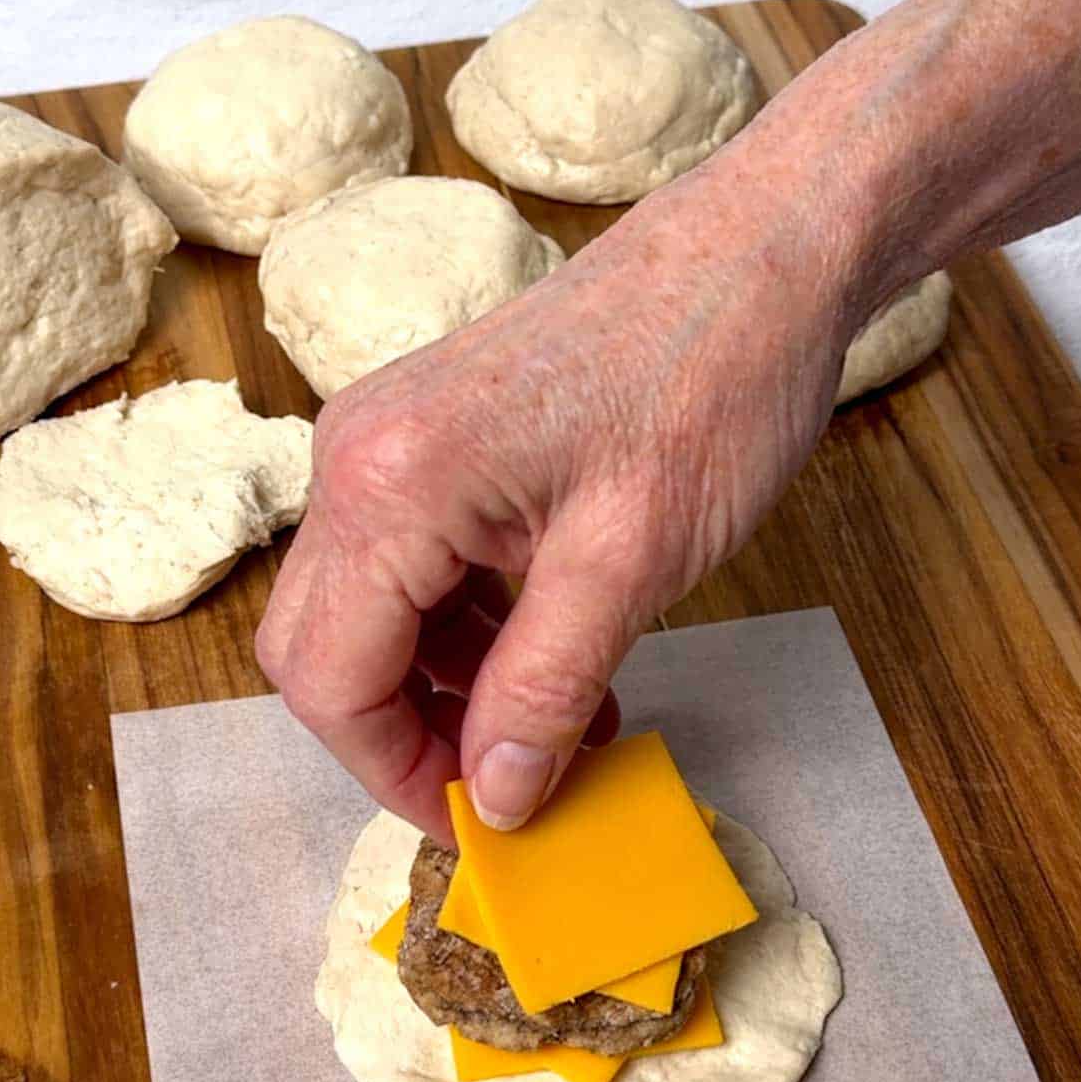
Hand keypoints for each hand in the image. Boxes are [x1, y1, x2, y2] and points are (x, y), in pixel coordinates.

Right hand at [256, 147, 865, 845]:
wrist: (757, 255)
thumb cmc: (707, 382)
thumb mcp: (630, 565)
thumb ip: (544, 692)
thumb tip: (493, 799)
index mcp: (387, 483)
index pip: (328, 679)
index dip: (392, 772)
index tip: (475, 826)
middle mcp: (358, 457)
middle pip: (323, 649)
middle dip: (403, 736)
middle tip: (503, 788)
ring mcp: (388, 442)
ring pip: (368, 615)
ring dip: (444, 691)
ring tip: (555, 732)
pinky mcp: (432, 442)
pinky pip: (413, 568)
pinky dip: (465, 635)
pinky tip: (549, 664)